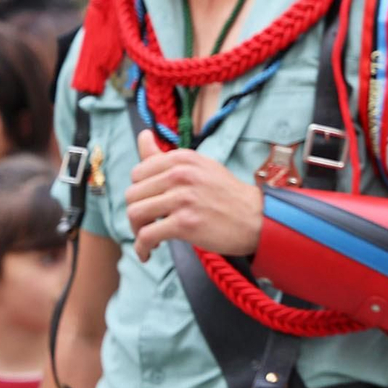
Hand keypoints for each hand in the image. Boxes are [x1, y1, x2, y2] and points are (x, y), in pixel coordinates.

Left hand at [124, 130, 263, 262]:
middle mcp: (180, 174)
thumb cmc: (226, 194)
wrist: (255, 218)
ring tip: (149, 238)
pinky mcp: (184, 223)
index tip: (150, 204)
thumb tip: (142, 134)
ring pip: (135, 214)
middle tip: (149, 225)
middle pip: (132, 194)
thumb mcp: (199, 166)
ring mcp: (182, 198)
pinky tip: (148, 253)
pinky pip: (146, 236)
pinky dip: (141, 248)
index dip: (140, 192)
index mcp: (182, 159)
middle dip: (136, 213)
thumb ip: (165, 156)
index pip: (138, 173)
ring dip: (136, 231)